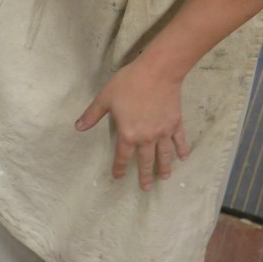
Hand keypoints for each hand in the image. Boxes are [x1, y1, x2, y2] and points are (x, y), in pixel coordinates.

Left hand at [74, 59, 190, 190]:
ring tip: (165, 178)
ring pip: (164, 155)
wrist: (157, 73)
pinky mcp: (175, 123)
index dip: (120, 168)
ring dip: (164, 167)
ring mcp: (163, 132)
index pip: (123, 156)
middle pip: (146, 161)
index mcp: (128, 134)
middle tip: (145, 188)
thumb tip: (78, 127)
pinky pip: (179, 140)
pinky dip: (181, 149)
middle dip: (145, 175)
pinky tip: (183, 157)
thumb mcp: (105, 98)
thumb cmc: (128, 84)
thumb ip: (92, 115)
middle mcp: (146, 138)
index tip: (118, 177)